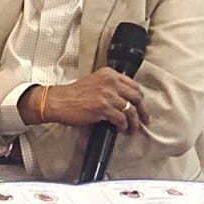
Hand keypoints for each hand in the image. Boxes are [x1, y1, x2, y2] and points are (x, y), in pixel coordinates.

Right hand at [27, 67, 148, 133]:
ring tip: (133, 129)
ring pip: (131, 110)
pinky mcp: (103, 108)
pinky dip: (123, 126)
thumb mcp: (94, 82)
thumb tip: (124, 99)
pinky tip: (120, 129)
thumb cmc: (73, 94)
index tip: (141, 106)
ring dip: (134, 122)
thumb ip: (109, 86)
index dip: (139, 98)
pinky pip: (121, 119)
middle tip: (144, 120)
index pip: (134, 85)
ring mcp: (107, 95)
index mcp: (109, 74)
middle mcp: (110, 82)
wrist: (59, 101)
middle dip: (142, 111)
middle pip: (136, 97)